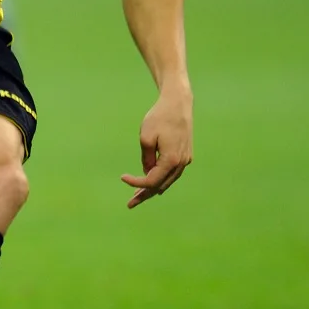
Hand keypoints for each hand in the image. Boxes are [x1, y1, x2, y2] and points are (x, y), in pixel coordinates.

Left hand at [121, 86, 192, 208]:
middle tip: (129, 205)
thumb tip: (147, 172)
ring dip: (152, 189)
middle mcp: (181, 163)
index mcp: (171, 160)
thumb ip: (145, 158)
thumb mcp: (146, 138)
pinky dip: (161, 180)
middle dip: (144, 195)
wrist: (178, 103)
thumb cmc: (159, 118)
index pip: (151, 180)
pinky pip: (172, 173)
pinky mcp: (185, 155)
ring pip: (167, 181)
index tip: (122, 177)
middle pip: (160, 185)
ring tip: (137, 197)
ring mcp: (185, 160)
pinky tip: (152, 185)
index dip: (136, 183)